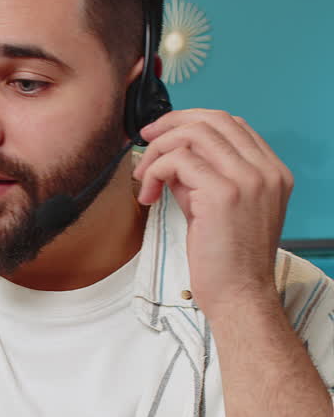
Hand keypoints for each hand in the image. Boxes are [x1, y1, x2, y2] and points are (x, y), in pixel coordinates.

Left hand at [132, 109, 293, 322]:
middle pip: (213, 120)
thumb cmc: (228, 261)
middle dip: (172, 124)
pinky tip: (149, 196)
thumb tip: (171, 157)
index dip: (193, 120)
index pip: (233, 124)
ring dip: (159, 150)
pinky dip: (155, 171)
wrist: (239, 296)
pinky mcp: (223, 194)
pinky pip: (177, 161)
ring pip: (193, 135)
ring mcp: (247, 179)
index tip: (165, 133)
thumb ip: (203, 177)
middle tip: (146, 140)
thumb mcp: (219, 208)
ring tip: (144, 178)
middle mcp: (265, 171)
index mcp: (272, 172)